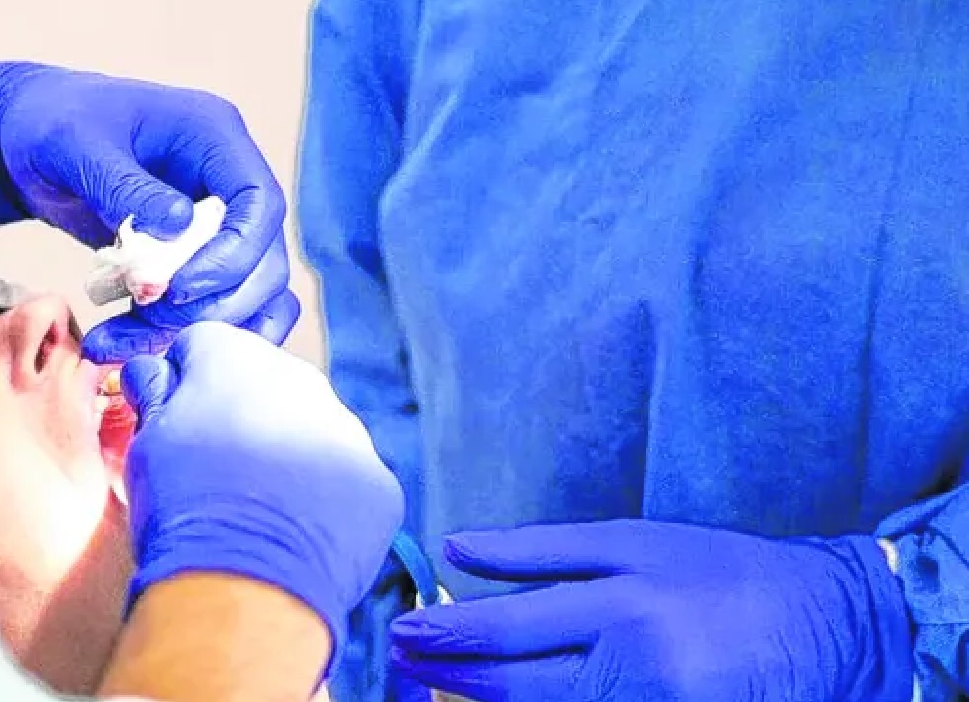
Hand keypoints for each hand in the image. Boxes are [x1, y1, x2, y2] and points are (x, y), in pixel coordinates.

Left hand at [0, 62, 296, 360]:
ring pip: (242, 293)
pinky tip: (135, 346)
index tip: (180, 288)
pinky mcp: (194, 257)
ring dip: (192, 328)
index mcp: (212, 136)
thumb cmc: (49, 126)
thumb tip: (178, 227)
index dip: (234, 254)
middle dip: (213, 302)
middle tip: (148, 319)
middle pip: (262, 258)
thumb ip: (124, 185)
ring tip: (118, 341)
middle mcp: (225, 179)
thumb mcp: (73, 146)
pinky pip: (215, 306)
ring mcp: (214, 222)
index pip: (260, 202)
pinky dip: (184, 334)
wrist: (25, 144)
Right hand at [120, 323, 403, 676]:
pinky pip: (345, 479)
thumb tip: (154, 372)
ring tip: (255, 509)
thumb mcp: (145, 443)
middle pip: (264, 384)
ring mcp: (345, 430)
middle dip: (242, 417)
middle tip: (214, 471)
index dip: (183, 381)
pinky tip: (294, 533)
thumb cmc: (185, 509)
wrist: (245, 583)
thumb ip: (155, 394)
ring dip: (287, 456)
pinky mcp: (376, 481)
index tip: (175, 417)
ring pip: (309, 430)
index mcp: (234, 357)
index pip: (203, 345)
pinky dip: (324, 501)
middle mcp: (299, 380)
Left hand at [388, 520, 913, 701]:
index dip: (450, 634)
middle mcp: (637, 666)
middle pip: (518, 686)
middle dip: (452, 676)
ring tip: (440, 688)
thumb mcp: (633, 542)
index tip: (404, 630)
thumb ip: (540, 551)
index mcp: (624, 605)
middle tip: (405, 661)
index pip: (512, 626)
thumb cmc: (719, 574)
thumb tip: (455, 547)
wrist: (826, 628)